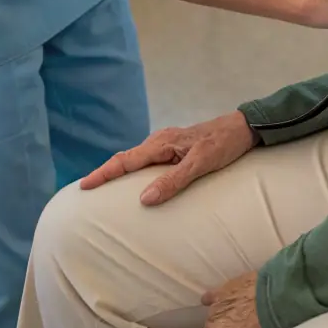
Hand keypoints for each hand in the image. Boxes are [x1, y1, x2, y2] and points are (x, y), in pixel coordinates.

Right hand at [78, 111, 255, 204]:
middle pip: (126, 159)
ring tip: (105, 190)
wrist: (244, 128)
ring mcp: (168, 144)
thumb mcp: (201, 163)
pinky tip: (137, 183)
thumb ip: (174, 180)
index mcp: (162, 143)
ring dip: (119, 172)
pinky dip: (135, 171)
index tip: (83, 186)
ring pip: (137, 159)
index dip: (103, 174)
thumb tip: (144, 199)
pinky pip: (148, 161)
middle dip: (105, 173)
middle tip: (87, 190)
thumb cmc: (224, 144)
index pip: (126, 161)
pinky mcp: (176, 148)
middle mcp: (160, 141)